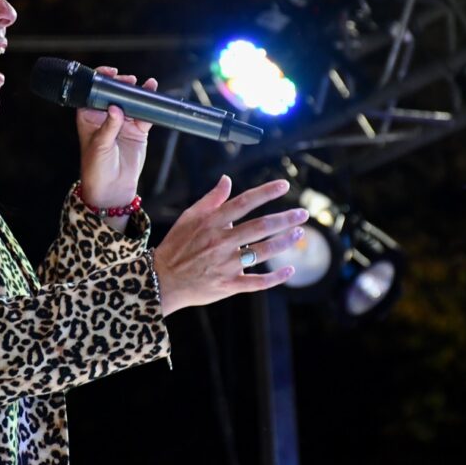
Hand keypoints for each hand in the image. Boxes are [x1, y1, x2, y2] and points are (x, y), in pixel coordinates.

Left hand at [77, 66, 157, 209]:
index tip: (109, 73)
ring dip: (138, 92)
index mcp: (89, 117)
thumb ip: (108, 127)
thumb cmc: (96, 168)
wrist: (112, 188)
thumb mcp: (99, 146)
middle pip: (114, 93)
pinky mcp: (137, 130)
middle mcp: (106, 116)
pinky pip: (145, 114)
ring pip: (131, 102)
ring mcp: (122, 122)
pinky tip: (154, 93)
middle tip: (129, 81)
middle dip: (122, 84)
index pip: (92, 92)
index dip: (100, 79)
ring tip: (146, 84)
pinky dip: (150, 105)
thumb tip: (115, 108)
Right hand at [153, 176, 308, 315]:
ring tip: (299, 234)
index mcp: (211, 223)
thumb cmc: (176, 245)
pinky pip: (257, 282)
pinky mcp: (228, 285)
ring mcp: (225, 264)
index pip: (244, 203)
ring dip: (284, 243)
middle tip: (303, 213)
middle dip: (284, 219)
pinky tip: (289, 270)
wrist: (162, 279)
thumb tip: (227, 179)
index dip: (265, 193)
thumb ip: (211, 199)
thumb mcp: (189, 217)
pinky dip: (275, 277)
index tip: (284, 186)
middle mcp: (220, 242)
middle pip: (259, 227)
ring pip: (262, 252)